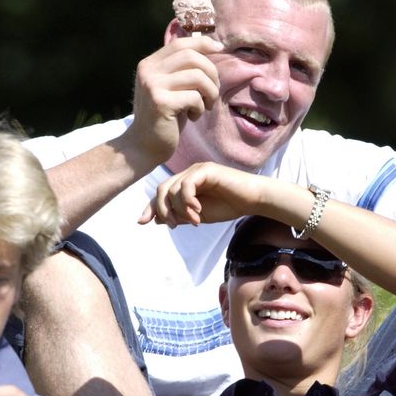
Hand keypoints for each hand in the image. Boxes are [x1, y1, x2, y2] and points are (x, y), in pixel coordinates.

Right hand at [126, 36, 222, 165]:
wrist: (144, 146)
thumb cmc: (165, 117)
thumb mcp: (171, 88)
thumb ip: (182, 70)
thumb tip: (212, 47)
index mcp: (150, 64)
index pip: (180, 43)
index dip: (203, 43)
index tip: (220, 49)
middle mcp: (148, 71)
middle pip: (191, 57)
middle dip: (211, 73)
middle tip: (213, 92)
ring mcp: (153, 86)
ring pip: (197, 76)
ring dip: (210, 92)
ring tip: (206, 106)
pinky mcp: (161, 103)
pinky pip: (194, 97)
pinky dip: (200, 108)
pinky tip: (194, 117)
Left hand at [139, 162, 269, 227]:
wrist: (252, 200)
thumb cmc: (228, 206)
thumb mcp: (197, 215)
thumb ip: (179, 215)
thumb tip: (156, 219)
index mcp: (185, 183)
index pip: (162, 193)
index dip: (151, 207)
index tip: (142, 222)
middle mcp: (189, 174)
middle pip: (162, 189)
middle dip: (163, 209)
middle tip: (174, 224)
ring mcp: (197, 170)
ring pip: (173, 189)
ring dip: (180, 209)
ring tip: (194, 220)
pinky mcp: (206, 170)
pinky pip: (187, 185)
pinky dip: (188, 201)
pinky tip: (198, 212)